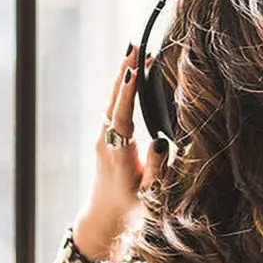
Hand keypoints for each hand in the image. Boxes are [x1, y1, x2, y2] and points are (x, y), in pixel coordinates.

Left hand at [74, 44, 168, 260]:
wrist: (104, 217)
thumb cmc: (131, 206)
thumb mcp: (149, 192)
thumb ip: (156, 167)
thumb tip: (160, 141)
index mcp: (117, 152)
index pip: (122, 115)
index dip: (128, 92)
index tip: (134, 68)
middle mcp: (106, 141)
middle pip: (113, 99)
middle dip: (124, 71)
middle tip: (134, 44)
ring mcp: (103, 138)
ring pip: (112, 100)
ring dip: (122, 75)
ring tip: (134, 51)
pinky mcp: (105, 138)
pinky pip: (113, 107)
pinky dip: (122, 89)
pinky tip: (130, 75)